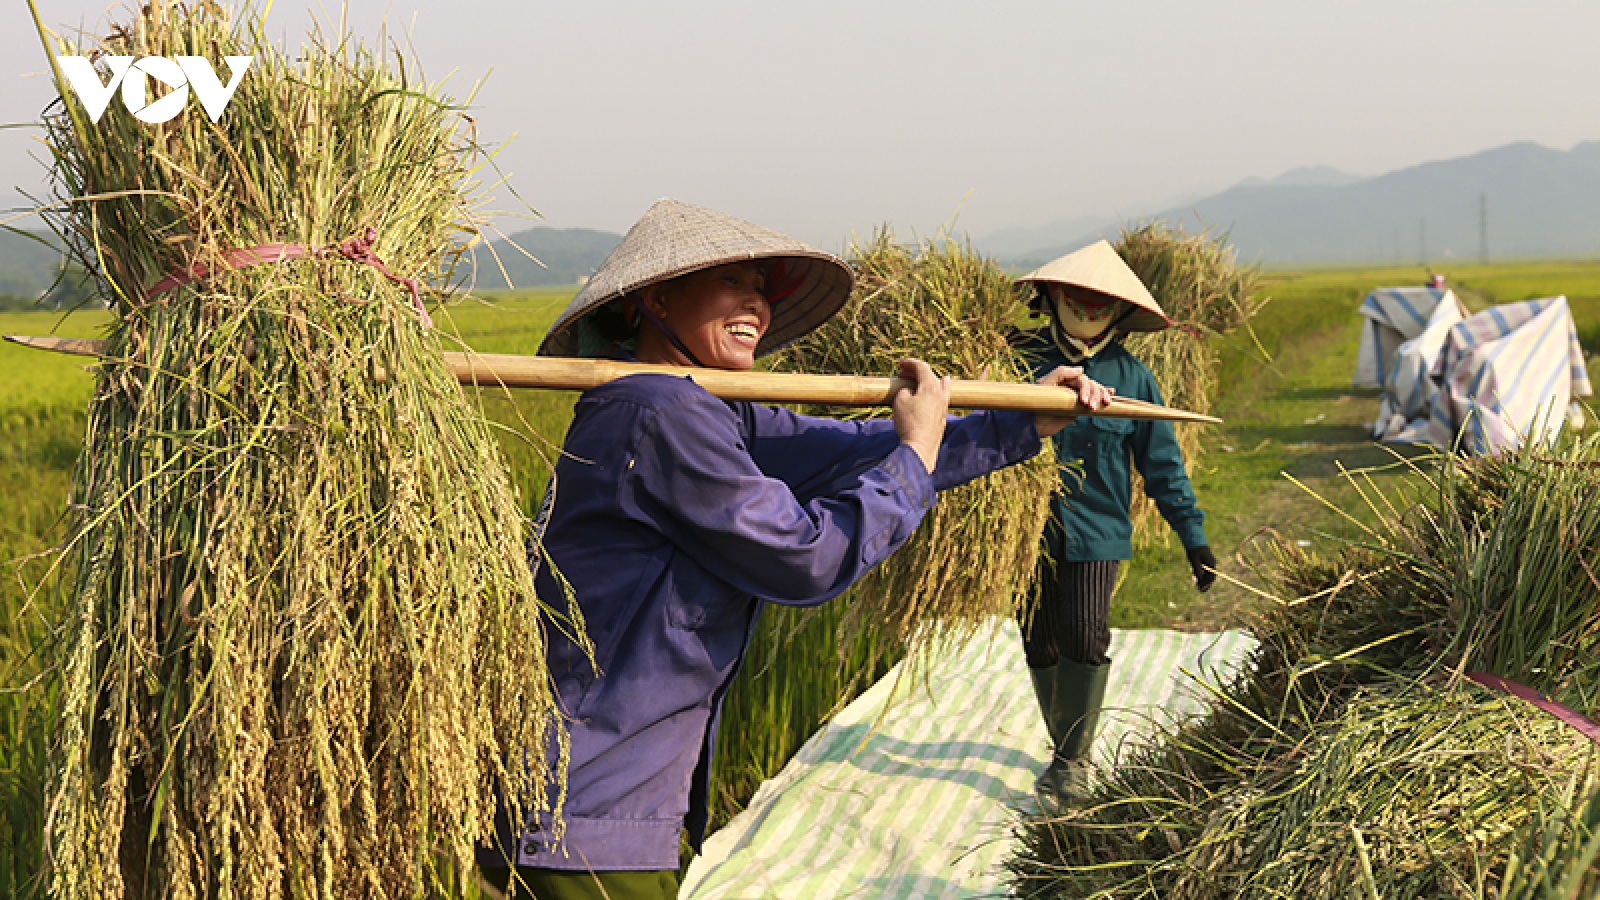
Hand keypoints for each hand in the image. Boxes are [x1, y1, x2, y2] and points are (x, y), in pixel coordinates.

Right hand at [892, 358, 950, 473]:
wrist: (920, 447)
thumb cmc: (909, 422)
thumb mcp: (900, 400)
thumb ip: (905, 389)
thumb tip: (910, 390)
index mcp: (931, 386)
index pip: (922, 367)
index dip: (910, 363)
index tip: (900, 365)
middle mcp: (941, 394)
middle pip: (930, 375)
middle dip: (915, 372)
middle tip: (902, 375)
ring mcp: (944, 406)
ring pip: (939, 386)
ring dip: (927, 380)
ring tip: (923, 377)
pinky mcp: (942, 417)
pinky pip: (940, 397)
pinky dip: (935, 391)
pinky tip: (942, 387)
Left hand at [1033, 366, 1114, 437]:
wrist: (1033, 424)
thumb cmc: (1036, 402)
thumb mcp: (1045, 384)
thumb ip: (1061, 373)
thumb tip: (1081, 370)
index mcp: (1065, 379)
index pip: (1082, 380)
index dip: (1086, 390)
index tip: (1084, 403)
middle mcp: (1072, 386)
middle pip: (1091, 385)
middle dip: (1095, 395)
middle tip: (1092, 407)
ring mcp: (1076, 396)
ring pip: (1094, 391)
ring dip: (1101, 395)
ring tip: (1105, 404)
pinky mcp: (1078, 407)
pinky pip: (1092, 399)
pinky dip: (1103, 394)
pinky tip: (1112, 393)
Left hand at [1186, 545, 1217, 592]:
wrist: (1194, 540)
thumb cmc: (1194, 550)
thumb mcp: (1195, 561)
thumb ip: (1197, 570)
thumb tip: (1199, 580)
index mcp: (1211, 564)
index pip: (1211, 577)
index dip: (1207, 584)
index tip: (1202, 590)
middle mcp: (1211, 564)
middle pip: (1210, 576)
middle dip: (1205, 584)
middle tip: (1200, 590)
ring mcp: (1208, 562)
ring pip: (1206, 573)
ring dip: (1202, 580)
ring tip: (1198, 586)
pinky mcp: (1204, 561)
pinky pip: (1204, 570)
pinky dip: (1200, 575)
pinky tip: (1196, 578)